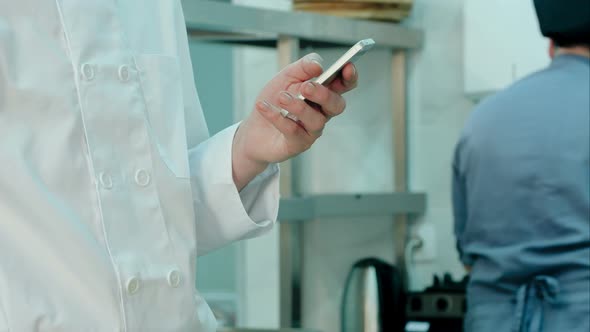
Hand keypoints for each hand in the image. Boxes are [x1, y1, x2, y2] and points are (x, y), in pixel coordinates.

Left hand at [232, 53, 358, 189]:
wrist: (254, 128)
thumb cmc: (274, 100)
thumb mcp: (286, 77)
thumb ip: (303, 67)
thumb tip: (319, 65)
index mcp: (322, 94)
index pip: (344, 86)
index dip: (349, 77)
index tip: (347, 66)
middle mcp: (322, 113)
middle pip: (336, 105)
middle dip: (323, 95)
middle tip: (306, 87)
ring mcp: (311, 130)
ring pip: (316, 120)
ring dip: (299, 107)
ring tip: (282, 97)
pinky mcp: (298, 144)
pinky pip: (293, 131)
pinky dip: (277, 117)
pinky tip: (264, 107)